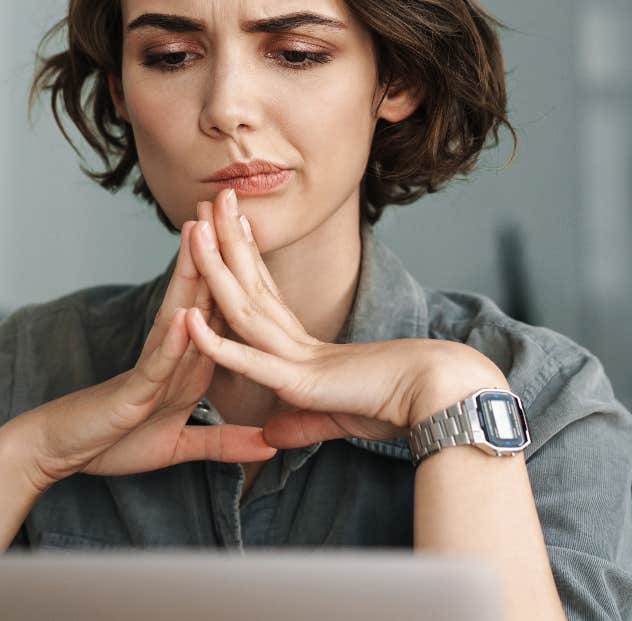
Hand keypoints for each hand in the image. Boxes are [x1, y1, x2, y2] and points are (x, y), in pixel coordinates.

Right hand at [16, 219, 275, 491]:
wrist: (60, 453)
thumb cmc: (114, 443)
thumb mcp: (179, 447)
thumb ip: (224, 443)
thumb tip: (270, 445)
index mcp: (186, 366)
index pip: (217, 312)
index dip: (237, 274)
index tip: (254, 235)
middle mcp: (169, 358)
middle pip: (197, 297)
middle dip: (214, 253)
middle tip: (227, 204)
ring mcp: (151, 371)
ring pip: (176, 317)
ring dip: (190, 277)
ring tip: (201, 232)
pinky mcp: (134, 394)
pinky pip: (156, 366)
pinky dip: (172, 344)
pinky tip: (185, 318)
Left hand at [182, 188, 505, 448]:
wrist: (442, 397)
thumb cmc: (400, 405)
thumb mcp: (337, 419)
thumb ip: (301, 423)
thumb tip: (271, 432)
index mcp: (307, 347)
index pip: (265, 296)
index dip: (242, 260)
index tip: (223, 228)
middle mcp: (298, 344)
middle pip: (251, 285)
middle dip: (227, 241)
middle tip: (209, 199)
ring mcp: (297, 358)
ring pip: (244, 307)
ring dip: (216, 267)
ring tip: (197, 226)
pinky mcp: (301, 382)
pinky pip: (251, 360)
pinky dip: (218, 344)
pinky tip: (188, 321)